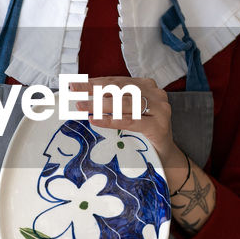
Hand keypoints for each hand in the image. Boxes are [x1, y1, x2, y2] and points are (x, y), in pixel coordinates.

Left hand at [71, 75, 187, 189]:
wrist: (165, 157)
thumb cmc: (144, 134)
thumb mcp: (128, 113)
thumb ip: (113, 102)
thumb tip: (84, 97)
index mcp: (147, 86)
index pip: (116, 81)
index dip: (95, 82)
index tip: (75, 84)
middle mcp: (155, 94)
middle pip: (119, 89)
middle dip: (94, 89)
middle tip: (74, 90)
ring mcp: (159, 109)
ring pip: (123, 103)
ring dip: (99, 104)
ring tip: (81, 105)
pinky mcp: (158, 126)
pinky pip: (130, 121)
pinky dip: (110, 120)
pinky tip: (95, 120)